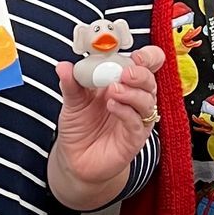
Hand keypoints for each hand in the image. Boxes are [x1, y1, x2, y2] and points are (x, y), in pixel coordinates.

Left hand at [49, 45, 164, 207]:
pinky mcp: (134, 138)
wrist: (76, 159)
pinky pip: (136, 122)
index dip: (147, 57)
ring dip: (132, 93)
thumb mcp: (73, 101)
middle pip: (150, 80)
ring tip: (114, 90)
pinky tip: (112, 106)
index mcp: (123, 82)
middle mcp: (134, 99)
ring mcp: (136, 118)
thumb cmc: (80, 126)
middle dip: (140, 73)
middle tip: (125, 73)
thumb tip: (63, 66)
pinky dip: (126, 111)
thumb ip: (71, 83)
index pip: (147, 64)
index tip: (137, 55)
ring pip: (147, 101)